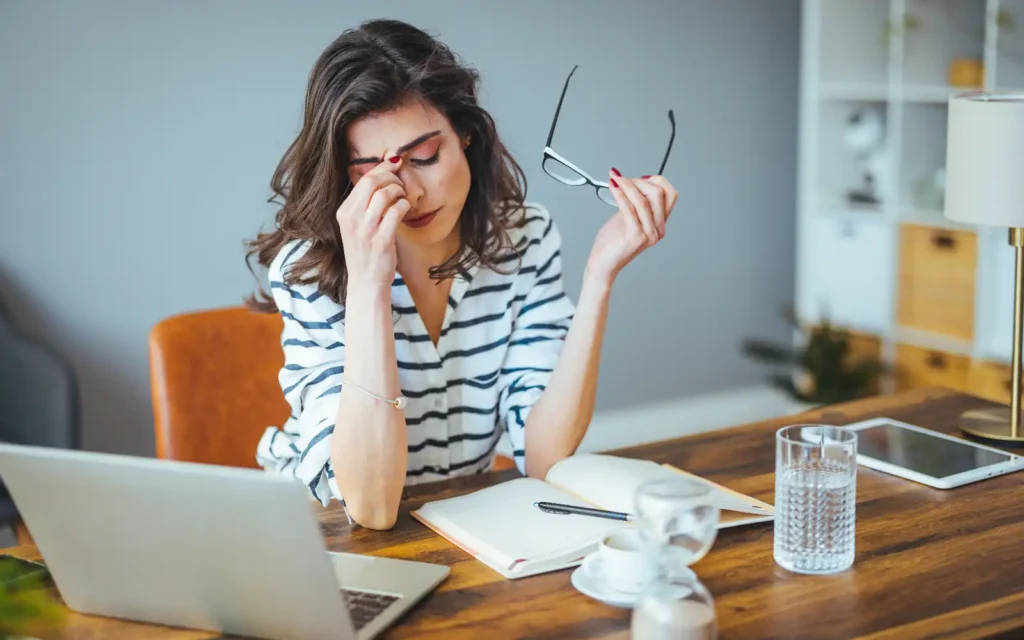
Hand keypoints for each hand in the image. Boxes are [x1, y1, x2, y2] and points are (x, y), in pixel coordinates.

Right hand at [336, 156, 410, 290]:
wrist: (366, 282)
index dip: (382, 168)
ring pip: (385, 194)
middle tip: (401, 184)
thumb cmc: (365, 251)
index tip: (395, 162)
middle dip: (391, 177)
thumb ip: (366, 202)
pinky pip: (396, 212)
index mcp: (344, 211)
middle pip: (373, 182)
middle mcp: (351, 218)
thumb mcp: (357, 224)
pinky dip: (405, 206)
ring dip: (399, 191)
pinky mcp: (381, 240)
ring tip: (403, 197)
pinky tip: (406, 209)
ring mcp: (366, 230)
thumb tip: (384, 172)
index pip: (363, 179)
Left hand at [585, 170, 678, 284]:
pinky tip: (613, 188)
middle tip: (622, 179)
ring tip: (615, 180)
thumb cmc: (613, 242)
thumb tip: (637, 180)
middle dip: (639, 181)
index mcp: (660, 223)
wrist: (603, 264)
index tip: (637, 178)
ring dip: (627, 185)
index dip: (656, 181)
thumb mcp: (629, 217)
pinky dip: (620, 195)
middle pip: (659, 193)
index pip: (670, 194)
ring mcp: (649, 234)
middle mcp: (658, 229)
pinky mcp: (636, 237)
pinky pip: (630, 209)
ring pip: (644, 200)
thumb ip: (637, 202)